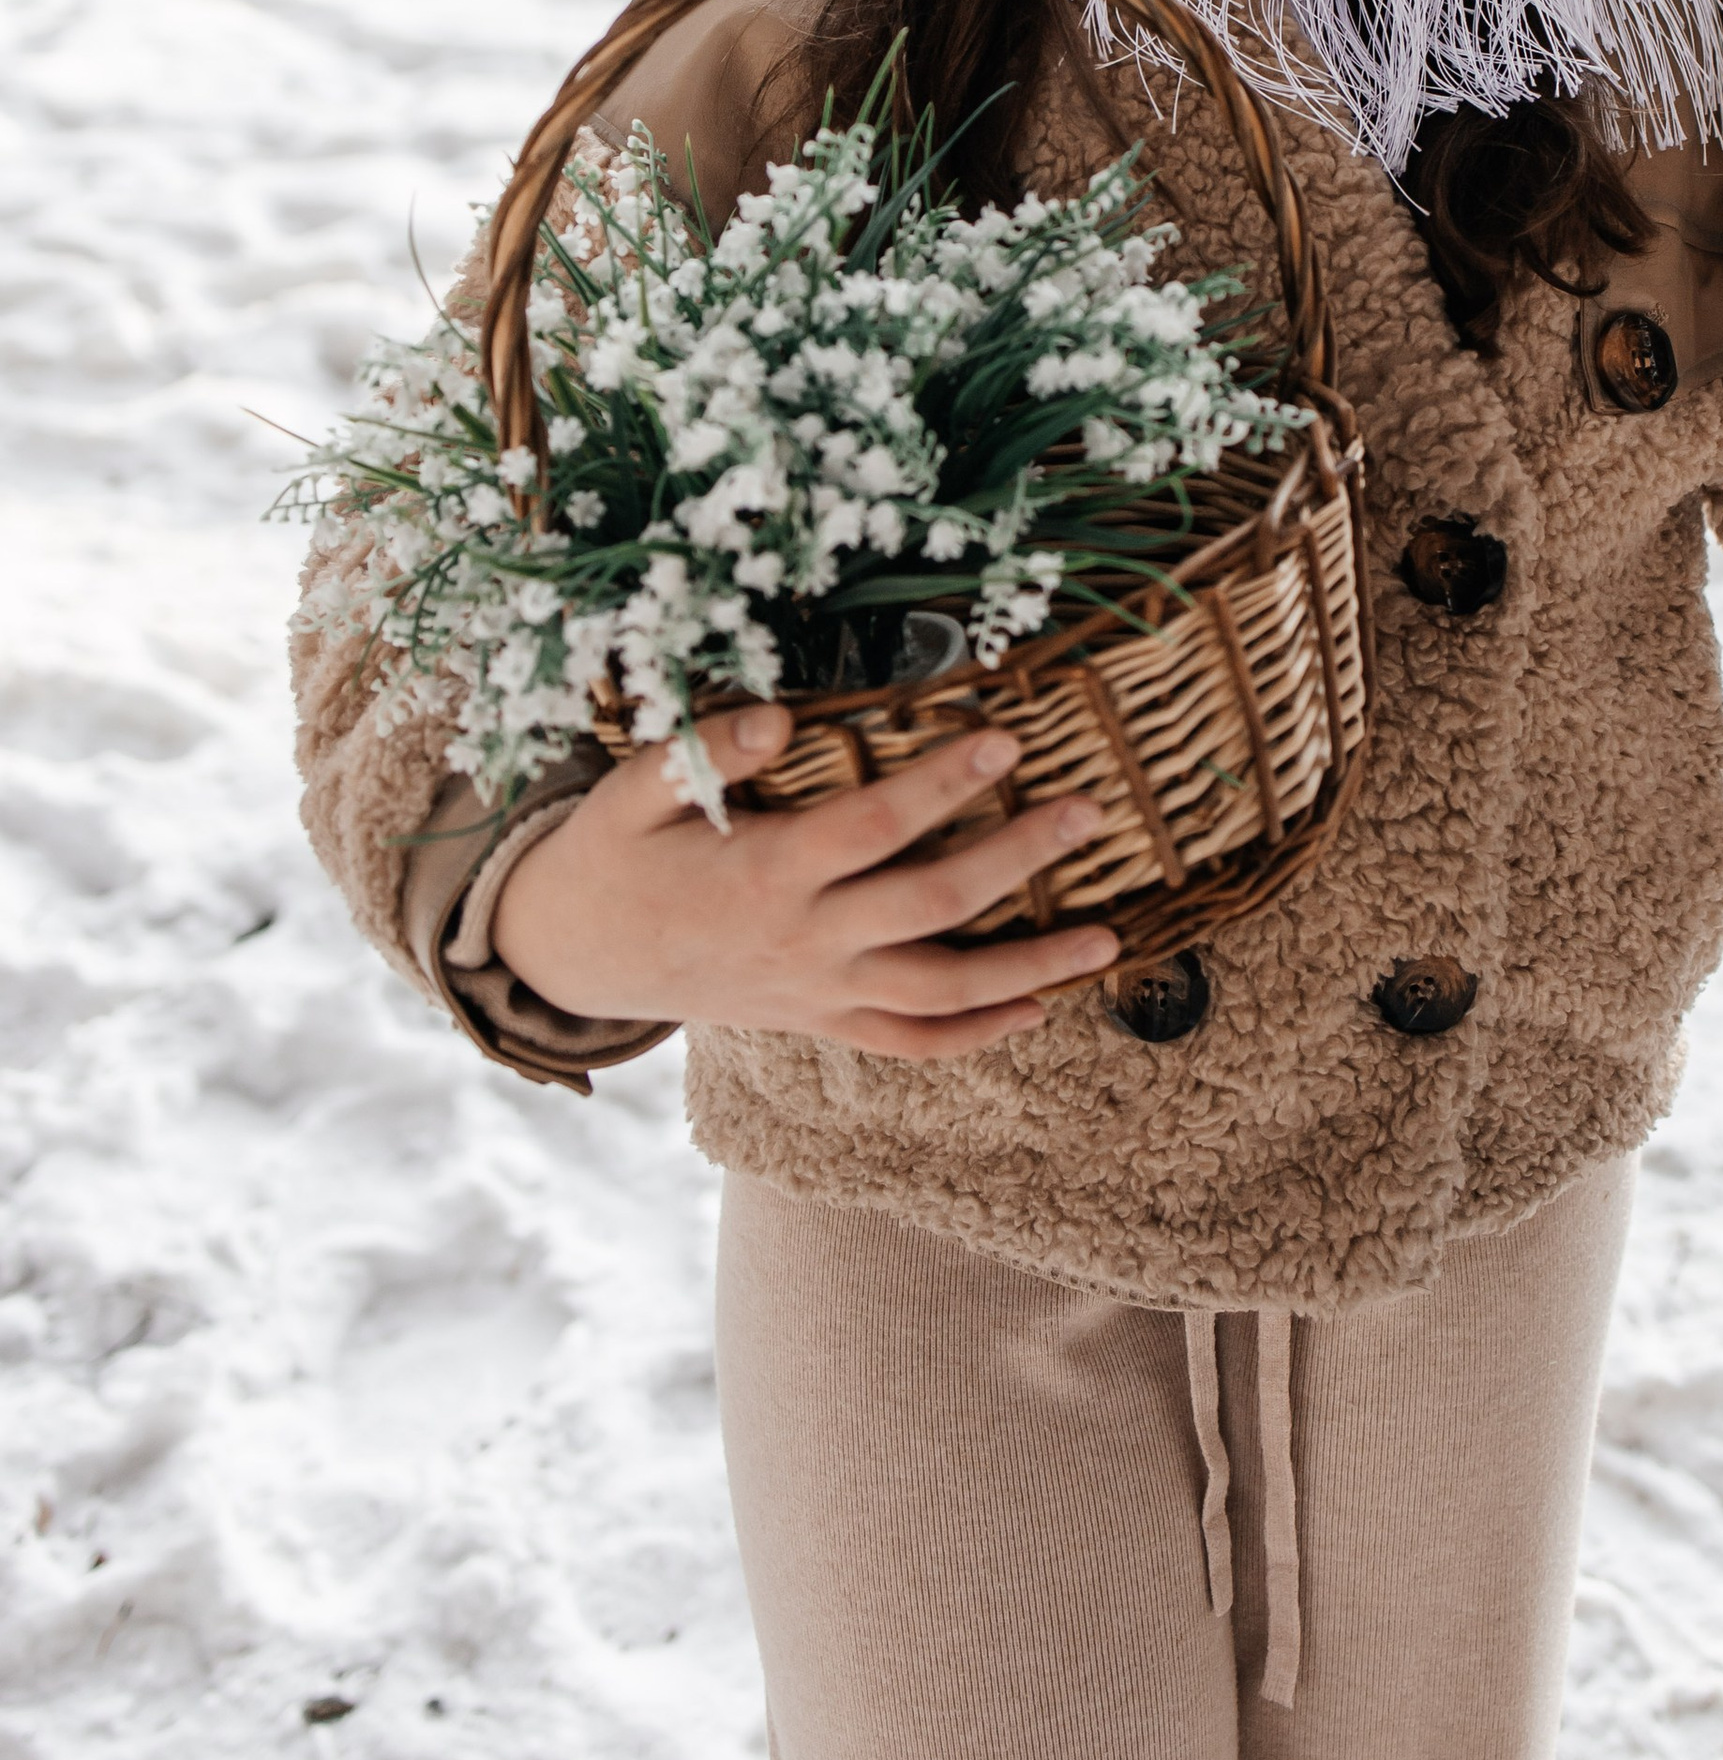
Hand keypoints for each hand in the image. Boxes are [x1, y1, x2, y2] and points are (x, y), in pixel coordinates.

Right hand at [492, 706, 1120, 1058]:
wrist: (575, 954)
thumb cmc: (612, 854)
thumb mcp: (631, 791)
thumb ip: (702, 752)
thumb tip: (781, 717)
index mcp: (764, 873)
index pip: (873, 828)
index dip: (941, 785)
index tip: (1007, 739)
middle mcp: (805, 941)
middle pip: (932, 905)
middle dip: (1018, 860)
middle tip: (1089, 813)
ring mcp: (819, 991)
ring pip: (941, 993)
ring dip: (1031, 969)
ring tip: (1110, 938)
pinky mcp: (822, 1020)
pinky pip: (911, 1042)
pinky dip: (978, 1033)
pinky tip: (1039, 1009)